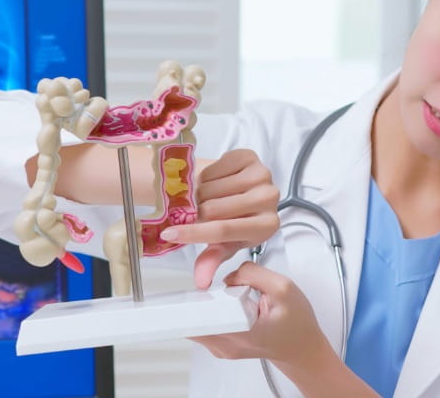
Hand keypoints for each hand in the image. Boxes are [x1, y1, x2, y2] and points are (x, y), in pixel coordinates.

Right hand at [161, 149, 279, 288]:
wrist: (237, 191)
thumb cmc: (232, 220)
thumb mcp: (223, 244)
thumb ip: (211, 261)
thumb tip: (200, 282)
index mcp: (267, 226)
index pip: (222, 231)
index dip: (193, 233)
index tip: (169, 234)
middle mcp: (270, 199)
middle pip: (213, 208)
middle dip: (196, 212)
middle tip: (194, 212)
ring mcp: (262, 175)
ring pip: (211, 188)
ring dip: (200, 194)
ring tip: (203, 198)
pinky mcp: (250, 157)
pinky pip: (214, 168)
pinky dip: (206, 176)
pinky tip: (213, 183)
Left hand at [189, 262, 330, 367]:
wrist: (301, 347)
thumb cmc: (296, 323)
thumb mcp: (283, 288)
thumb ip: (252, 273)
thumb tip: (228, 274)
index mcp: (240, 334)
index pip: (199, 318)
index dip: (202, 297)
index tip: (212, 291)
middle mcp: (225, 345)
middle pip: (192, 316)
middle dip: (206, 296)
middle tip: (233, 292)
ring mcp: (219, 348)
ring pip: (195, 319)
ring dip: (209, 302)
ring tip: (237, 299)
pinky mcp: (218, 345)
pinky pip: (203, 323)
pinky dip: (213, 310)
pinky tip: (234, 306)